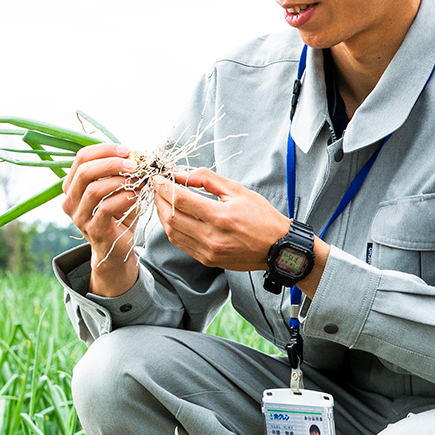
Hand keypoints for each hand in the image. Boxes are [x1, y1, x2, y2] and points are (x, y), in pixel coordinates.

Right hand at [61, 143, 140, 296]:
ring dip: (120, 181)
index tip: (126, 150)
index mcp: (73, 185)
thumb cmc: (119, 214)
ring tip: (138, 181)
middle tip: (134, 164)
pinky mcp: (93, 230)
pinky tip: (136, 196)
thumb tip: (135, 153)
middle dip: (111, 163)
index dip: (103, 150)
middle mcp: (70, 200)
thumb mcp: (117, 188)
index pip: (81, 158)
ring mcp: (79, 217)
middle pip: (84, 172)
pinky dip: (123, 199)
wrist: (118, 248)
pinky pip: (105, 209)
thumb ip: (121, 171)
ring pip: (93, 190)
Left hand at [153, 168, 330, 296]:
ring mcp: (209, 252)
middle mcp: (213, 237)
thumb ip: (207, 180)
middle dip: (159, 200)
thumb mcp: (238, 190)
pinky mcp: (207, 260)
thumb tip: (181, 174)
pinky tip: (173, 217)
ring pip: (172, 233)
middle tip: (157, 188)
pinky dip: (172, 229)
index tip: (158, 178)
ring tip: (162, 201)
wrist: (278, 248)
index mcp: (222, 217)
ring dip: (162, 216)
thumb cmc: (261, 216)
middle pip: (171, 218)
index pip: (181, 200)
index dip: (164, 187)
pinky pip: (181, 244)